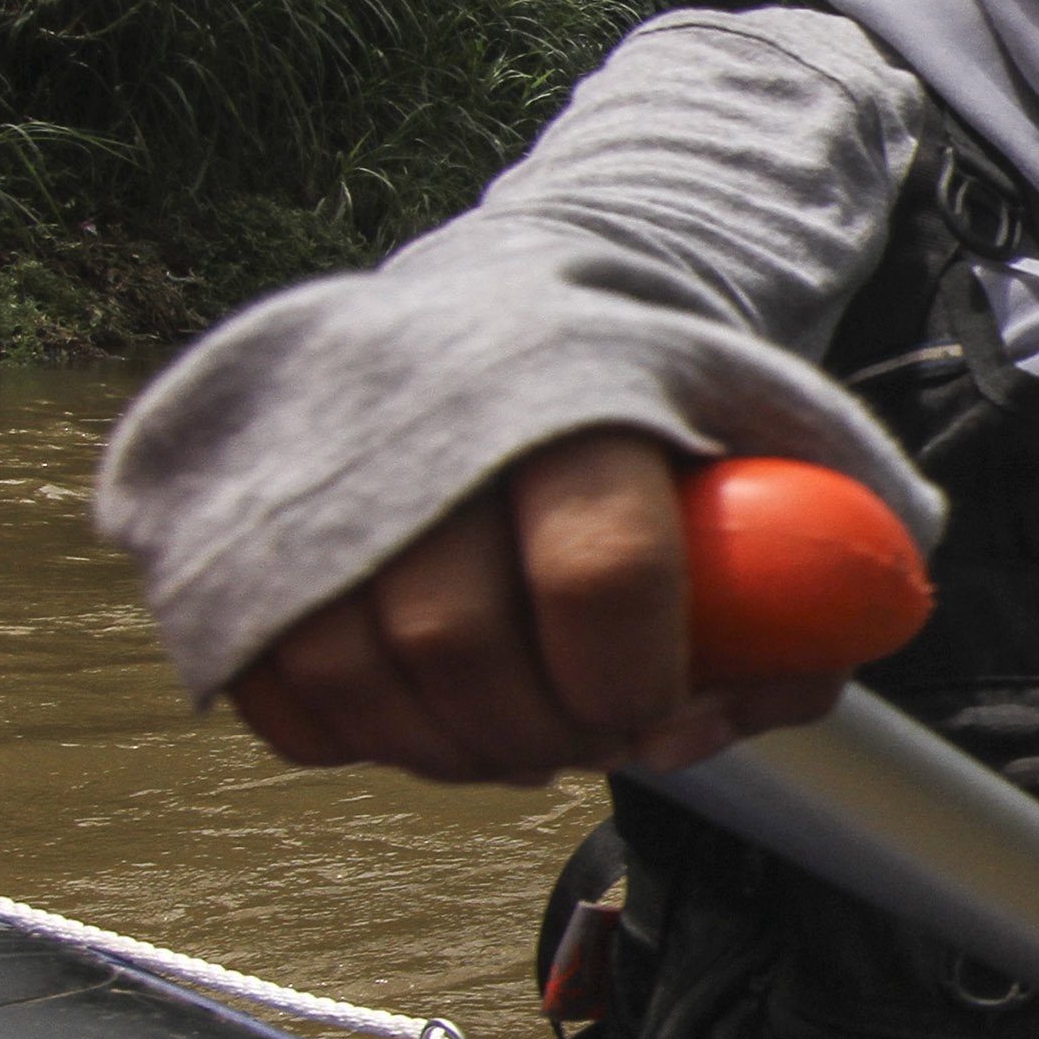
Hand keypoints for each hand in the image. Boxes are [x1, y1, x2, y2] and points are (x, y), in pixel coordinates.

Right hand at [225, 429, 843, 786]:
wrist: (526, 291)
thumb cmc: (661, 404)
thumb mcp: (779, 457)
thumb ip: (813, 584)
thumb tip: (728, 714)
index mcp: (580, 378)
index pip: (598, 570)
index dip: (631, 685)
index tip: (655, 717)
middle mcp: (425, 403)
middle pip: (454, 639)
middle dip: (538, 733)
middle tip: (586, 740)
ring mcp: (307, 446)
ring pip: (346, 671)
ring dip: (444, 747)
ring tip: (514, 734)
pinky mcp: (225, 499)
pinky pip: (267, 678)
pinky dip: (347, 730)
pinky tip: (423, 708)